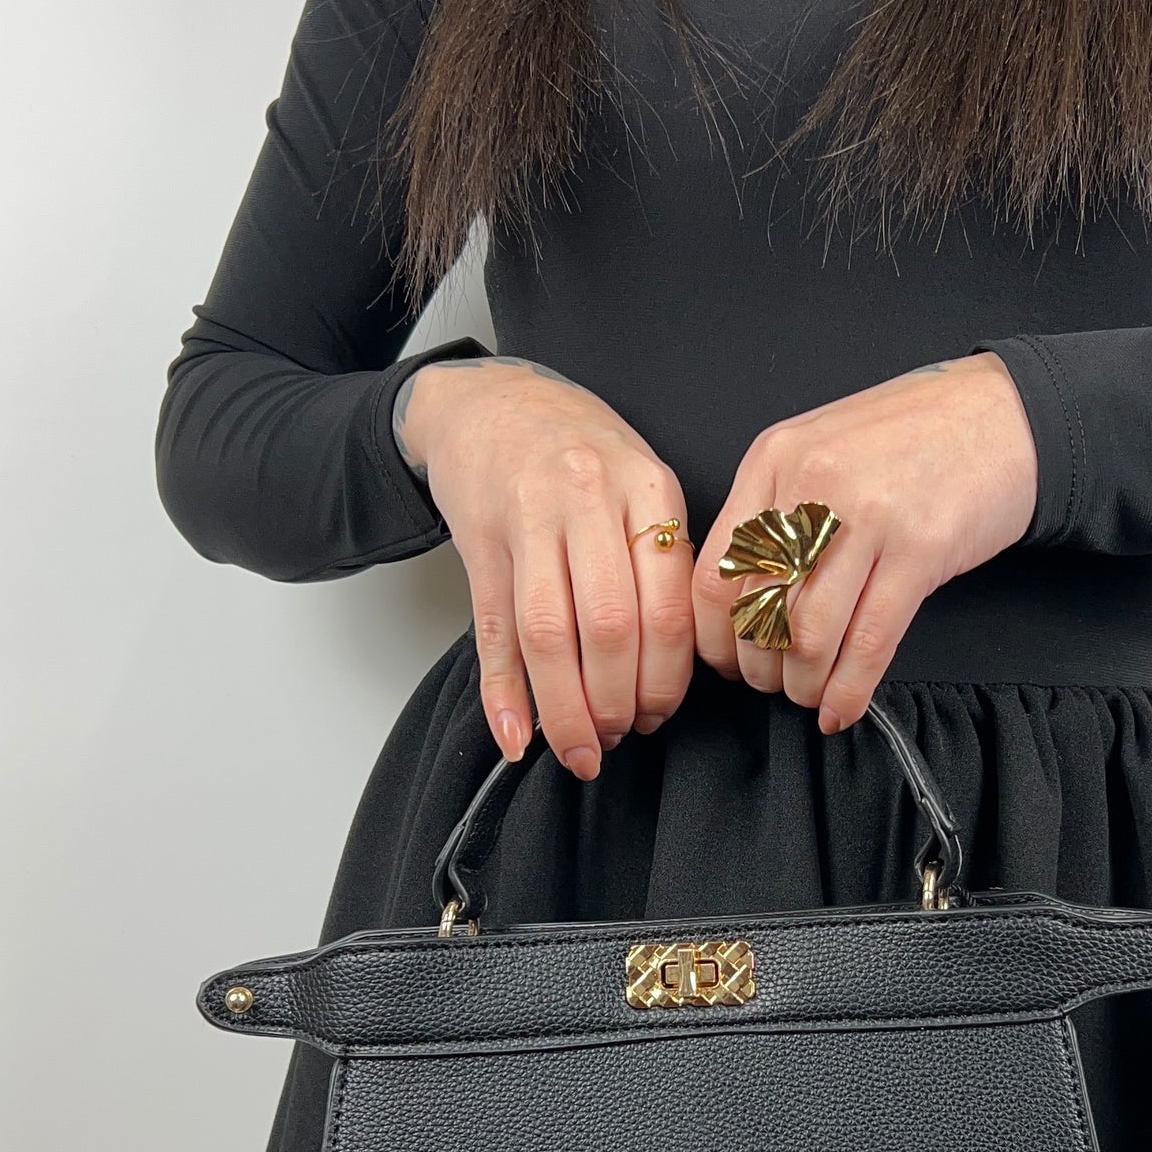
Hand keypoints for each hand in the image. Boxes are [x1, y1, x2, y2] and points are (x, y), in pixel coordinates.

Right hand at [402, 359, 693, 776]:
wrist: (492, 402)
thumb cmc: (581, 453)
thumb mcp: (642, 483)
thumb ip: (664, 562)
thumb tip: (671, 670)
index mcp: (647, 489)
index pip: (666, 608)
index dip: (664, 680)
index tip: (659, 717)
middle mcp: (588, 500)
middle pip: (609, 628)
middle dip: (615, 703)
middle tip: (617, 738)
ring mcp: (527, 519)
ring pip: (547, 635)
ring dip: (564, 709)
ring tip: (577, 749)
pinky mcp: (479, 540)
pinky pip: (492, 630)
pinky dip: (502, 693)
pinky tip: (514, 736)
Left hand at [693, 354, 1038, 728]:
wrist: (1004, 413)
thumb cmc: (915, 434)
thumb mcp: (823, 448)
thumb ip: (778, 508)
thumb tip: (746, 597)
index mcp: (775, 460)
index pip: (717, 573)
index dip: (717, 637)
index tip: (729, 662)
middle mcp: (813, 486)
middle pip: (758, 611)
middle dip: (761, 668)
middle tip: (774, 685)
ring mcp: (867, 517)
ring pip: (810, 635)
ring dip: (804, 684)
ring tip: (810, 695)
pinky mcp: (920, 550)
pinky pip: (870, 642)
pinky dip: (850, 688)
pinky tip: (843, 707)